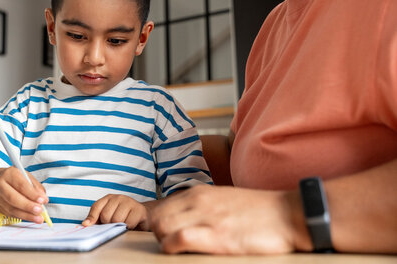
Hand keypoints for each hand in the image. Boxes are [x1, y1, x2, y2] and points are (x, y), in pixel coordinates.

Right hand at [0, 167, 47, 223]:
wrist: (1, 180)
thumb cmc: (17, 178)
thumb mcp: (28, 177)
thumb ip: (36, 187)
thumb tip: (43, 199)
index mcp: (9, 174)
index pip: (22, 186)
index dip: (33, 194)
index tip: (42, 200)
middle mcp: (0, 186)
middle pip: (14, 198)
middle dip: (28, 206)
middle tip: (40, 210)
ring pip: (12, 209)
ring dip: (27, 215)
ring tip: (38, 218)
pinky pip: (11, 214)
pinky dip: (22, 217)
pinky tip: (31, 217)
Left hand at [82, 194, 149, 230]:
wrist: (143, 215)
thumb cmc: (123, 216)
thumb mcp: (108, 216)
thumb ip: (96, 219)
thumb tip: (85, 224)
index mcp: (109, 198)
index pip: (96, 207)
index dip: (92, 218)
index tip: (87, 225)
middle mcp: (118, 197)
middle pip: (106, 216)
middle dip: (109, 224)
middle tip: (115, 224)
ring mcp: (129, 202)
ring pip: (116, 220)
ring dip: (119, 226)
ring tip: (123, 224)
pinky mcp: (139, 210)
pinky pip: (128, 223)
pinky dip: (128, 228)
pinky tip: (131, 225)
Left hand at [151, 185, 301, 253]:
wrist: (288, 215)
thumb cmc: (257, 212)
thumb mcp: (221, 200)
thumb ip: (200, 206)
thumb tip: (181, 219)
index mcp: (197, 192)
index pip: (159, 208)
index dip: (159, 225)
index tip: (167, 237)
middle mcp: (197, 200)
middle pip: (157, 219)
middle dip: (159, 235)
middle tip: (173, 246)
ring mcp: (206, 216)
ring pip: (162, 227)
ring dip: (165, 242)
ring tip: (182, 251)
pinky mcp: (216, 235)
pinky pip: (178, 239)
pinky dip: (174, 247)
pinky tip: (186, 252)